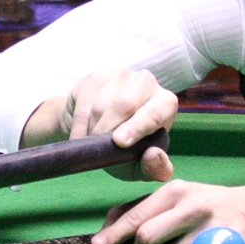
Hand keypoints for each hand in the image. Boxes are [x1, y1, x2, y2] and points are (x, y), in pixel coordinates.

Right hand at [27, 68, 177, 181]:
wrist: (96, 132)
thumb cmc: (125, 150)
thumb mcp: (141, 166)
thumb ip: (155, 168)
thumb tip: (153, 155)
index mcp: (166, 103)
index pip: (155, 112)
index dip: (137, 127)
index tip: (119, 142)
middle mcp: (147, 82)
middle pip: (125, 104)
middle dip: (108, 129)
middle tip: (98, 147)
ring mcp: (121, 75)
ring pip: (101, 105)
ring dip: (92, 129)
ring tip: (92, 142)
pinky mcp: (96, 76)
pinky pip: (84, 103)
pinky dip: (79, 125)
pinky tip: (81, 136)